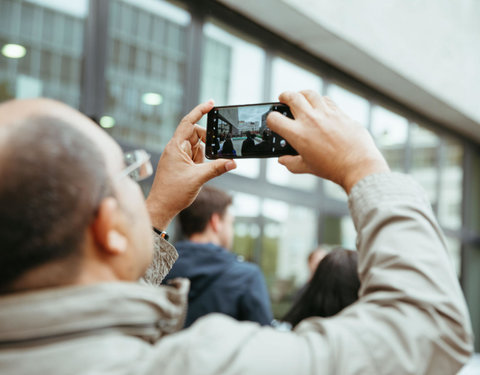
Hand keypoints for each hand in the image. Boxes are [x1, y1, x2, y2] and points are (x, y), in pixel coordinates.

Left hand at [146, 100, 235, 228]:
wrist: (162, 207)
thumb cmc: (172, 192)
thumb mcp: (198, 178)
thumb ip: (216, 168)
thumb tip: (233, 162)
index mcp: (175, 147)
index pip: (188, 122)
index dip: (199, 111)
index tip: (211, 103)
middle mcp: (176, 149)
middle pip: (196, 135)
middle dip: (206, 144)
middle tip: (215, 153)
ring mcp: (178, 156)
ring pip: (197, 147)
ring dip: (203, 157)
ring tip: (198, 171)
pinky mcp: (181, 164)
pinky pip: (196, 157)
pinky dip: (201, 162)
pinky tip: (199, 173)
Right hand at [267, 90, 388, 193]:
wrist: (358, 165)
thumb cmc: (333, 168)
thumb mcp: (307, 167)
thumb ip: (291, 163)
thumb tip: (284, 160)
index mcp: (298, 134)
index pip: (275, 119)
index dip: (271, 119)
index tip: (274, 121)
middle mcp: (310, 120)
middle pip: (291, 97)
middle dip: (284, 96)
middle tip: (283, 99)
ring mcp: (326, 113)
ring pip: (310, 93)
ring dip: (302, 94)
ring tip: (301, 97)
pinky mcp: (340, 112)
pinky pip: (327, 100)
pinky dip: (320, 100)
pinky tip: (320, 105)